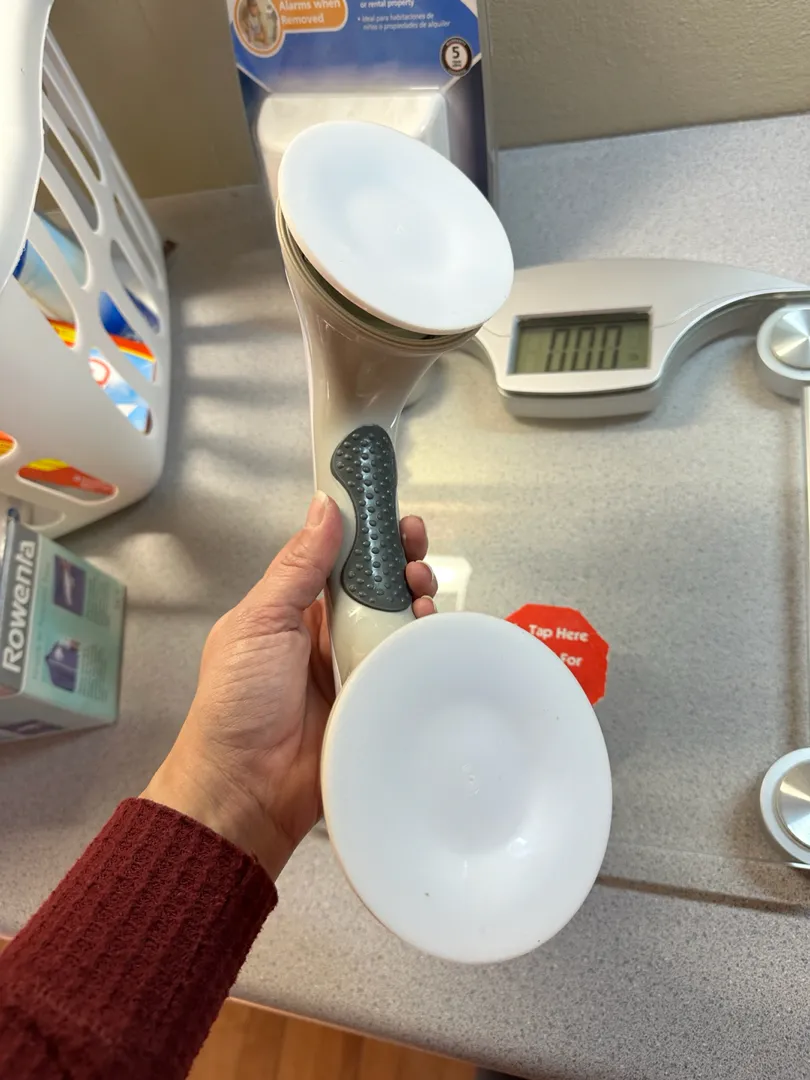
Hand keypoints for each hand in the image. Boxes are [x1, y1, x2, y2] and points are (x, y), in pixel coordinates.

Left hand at [142, 493, 436, 878]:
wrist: (246, 788)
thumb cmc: (240, 699)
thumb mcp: (260, 621)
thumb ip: (297, 565)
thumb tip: (325, 505)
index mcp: (291, 609)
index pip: (335, 558)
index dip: (363, 534)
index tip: (388, 512)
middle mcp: (325, 634)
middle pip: (373, 586)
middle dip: (397, 561)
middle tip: (414, 547)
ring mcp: (354, 668)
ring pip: (394, 621)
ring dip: (413, 596)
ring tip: (420, 588)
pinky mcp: (376, 700)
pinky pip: (405, 664)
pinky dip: (421, 642)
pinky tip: (429, 626)